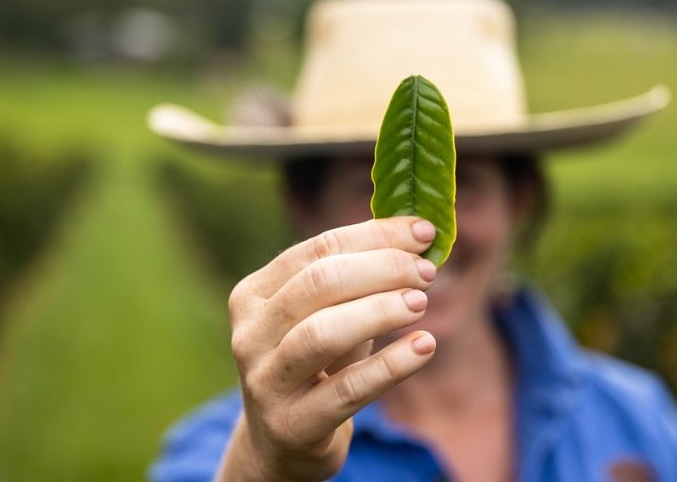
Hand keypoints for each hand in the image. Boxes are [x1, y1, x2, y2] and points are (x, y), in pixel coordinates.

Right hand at [217, 217, 437, 481]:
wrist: (282, 445)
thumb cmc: (315, 365)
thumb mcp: (326, 315)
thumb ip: (358, 277)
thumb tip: (418, 233)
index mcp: (254, 294)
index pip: (318, 249)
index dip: (376, 236)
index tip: (423, 232)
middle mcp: (250, 334)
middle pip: (318, 284)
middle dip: (381, 269)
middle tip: (426, 272)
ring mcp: (266, 381)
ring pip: (323, 332)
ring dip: (381, 311)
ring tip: (421, 303)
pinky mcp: (292, 424)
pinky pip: (348, 388)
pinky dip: (391, 364)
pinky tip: (424, 346)